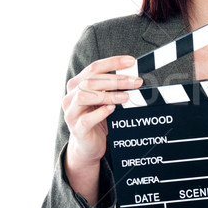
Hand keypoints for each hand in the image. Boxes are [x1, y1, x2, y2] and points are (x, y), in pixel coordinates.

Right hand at [62, 56, 141, 204]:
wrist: (88, 145)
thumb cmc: (98, 119)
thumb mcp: (105, 100)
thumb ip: (113, 88)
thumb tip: (134, 77)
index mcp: (77, 85)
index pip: (94, 68)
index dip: (113, 62)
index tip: (131, 61)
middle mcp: (70, 96)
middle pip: (91, 81)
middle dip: (116, 80)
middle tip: (136, 81)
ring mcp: (71, 113)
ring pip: (85, 96)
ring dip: (108, 95)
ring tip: (126, 96)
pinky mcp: (77, 129)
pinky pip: (86, 119)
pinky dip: (100, 112)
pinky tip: (112, 109)